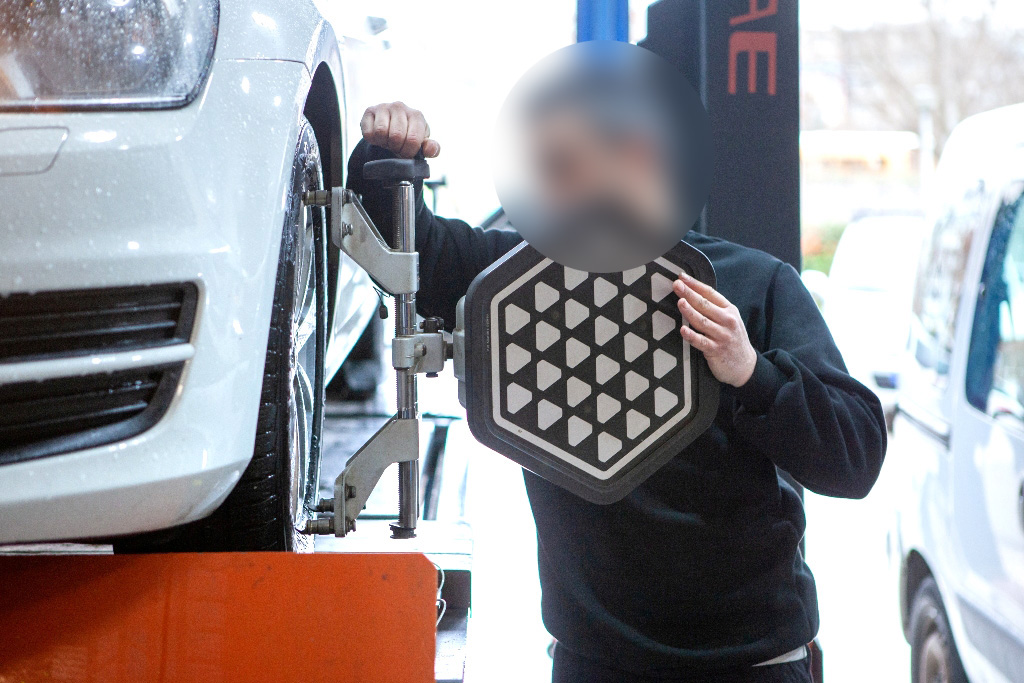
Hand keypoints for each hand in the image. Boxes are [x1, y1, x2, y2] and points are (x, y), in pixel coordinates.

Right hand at [360, 102, 440, 158]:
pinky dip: (373, 140)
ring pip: (381, 132)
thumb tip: (431, 148)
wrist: (391, 130)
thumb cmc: (410, 137)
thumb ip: (431, 148)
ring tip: (388, 141)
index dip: (408, 152)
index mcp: (416, 115)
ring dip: (384, 143)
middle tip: (396, 147)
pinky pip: (368, 132)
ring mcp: (384, 107)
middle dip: (396, 148)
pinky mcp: (369, 111)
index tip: (407, 152)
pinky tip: (378, 137)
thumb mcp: (423, 144)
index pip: (413, 140)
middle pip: (396, 136)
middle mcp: (400, 107)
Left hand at [673, 272, 756, 386]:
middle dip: (690, 293)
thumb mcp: (730, 319)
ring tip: (680, 302)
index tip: (682, 277)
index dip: (695, 284)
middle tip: (677, 285)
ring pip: (702, 321)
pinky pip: (701, 342)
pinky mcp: (716, 350)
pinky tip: (683, 330)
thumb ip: (715, 308)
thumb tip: (692, 294)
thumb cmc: (733, 339)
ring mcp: (722, 336)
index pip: (710, 293)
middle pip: (705, 304)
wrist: (745, 365)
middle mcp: (727, 321)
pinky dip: (691, 335)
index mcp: (729, 310)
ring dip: (690, 311)